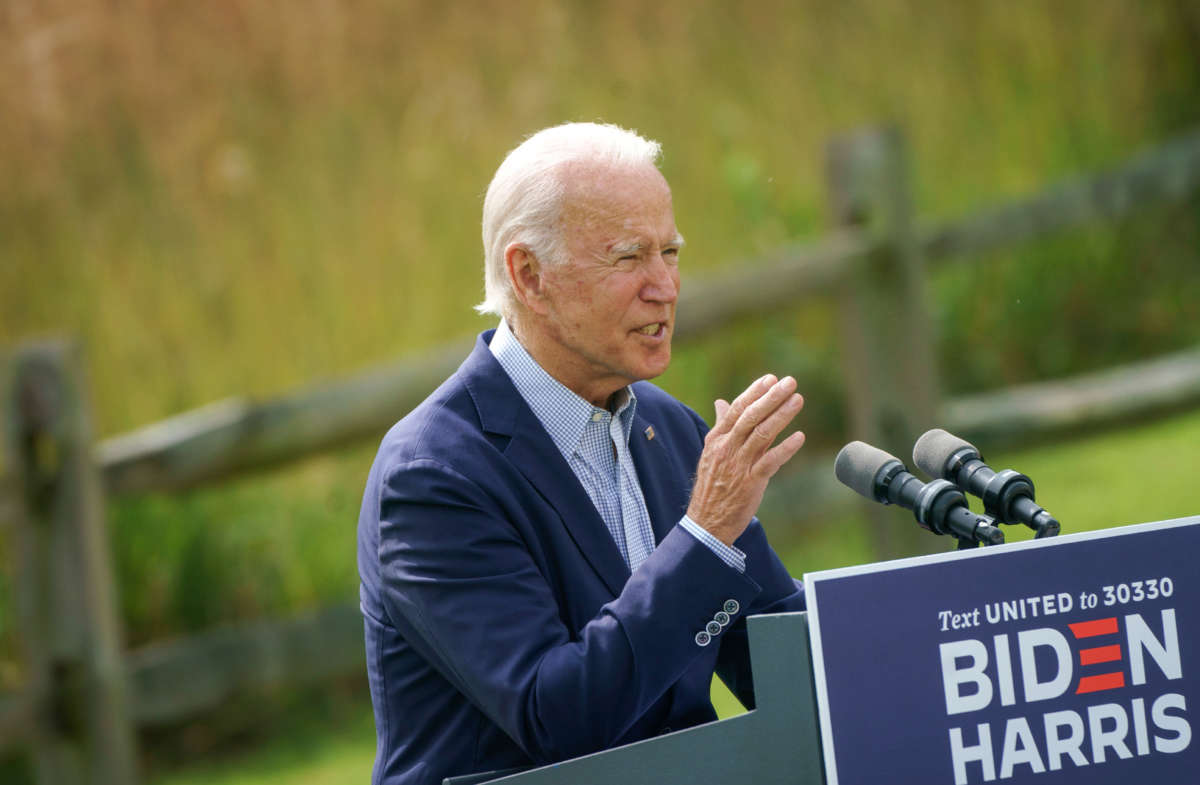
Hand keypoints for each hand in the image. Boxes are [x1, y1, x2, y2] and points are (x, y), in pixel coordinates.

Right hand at [686, 374, 805, 545]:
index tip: (771, 379)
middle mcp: (726, 449)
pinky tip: (799, 437)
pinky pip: (770, 462)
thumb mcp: (711, 453)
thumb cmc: (712, 485)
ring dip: (782, 416)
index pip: (736, 409)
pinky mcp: (750, 483)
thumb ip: (722, 426)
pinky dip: (785, 448)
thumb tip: (721, 402)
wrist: (706, 522)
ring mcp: (738, 465)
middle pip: (750, 417)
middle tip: (790, 382)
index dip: (754, 393)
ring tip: (798, 400)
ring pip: (761, 435)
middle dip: (771, 397)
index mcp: (717, 439)